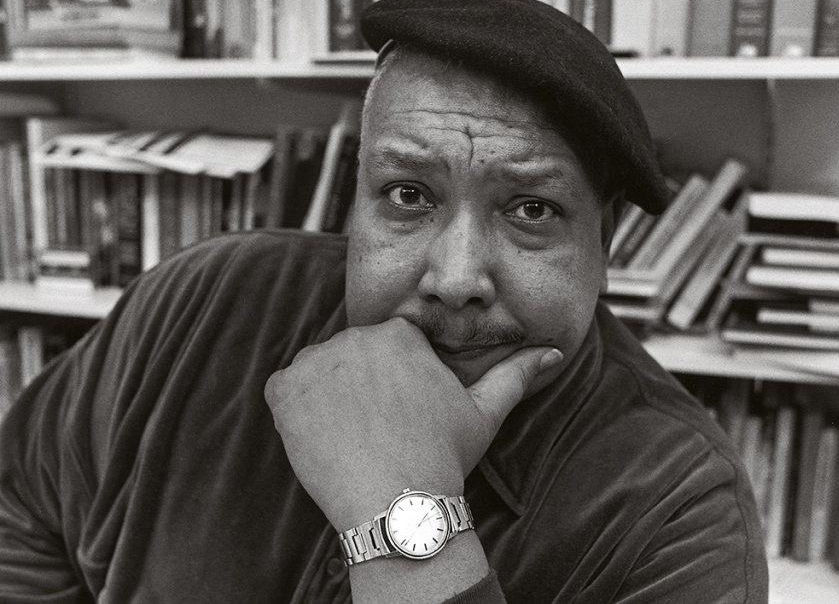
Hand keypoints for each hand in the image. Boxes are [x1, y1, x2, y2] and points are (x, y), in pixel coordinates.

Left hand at [264, 317, 561, 530]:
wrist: (397, 504)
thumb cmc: (442, 457)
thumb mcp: (484, 413)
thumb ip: (516, 374)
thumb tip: (553, 351)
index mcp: (399, 335)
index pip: (388, 349)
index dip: (392, 386)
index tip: (398, 417)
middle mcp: (354, 337)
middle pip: (351, 359)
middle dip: (360, 390)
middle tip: (377, 433)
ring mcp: (315, 362)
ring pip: (318, 375)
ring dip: (328, 399)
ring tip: (353, 438)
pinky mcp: (284, 390)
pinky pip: (285, 392)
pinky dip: (297, 413)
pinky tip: (324, 439)